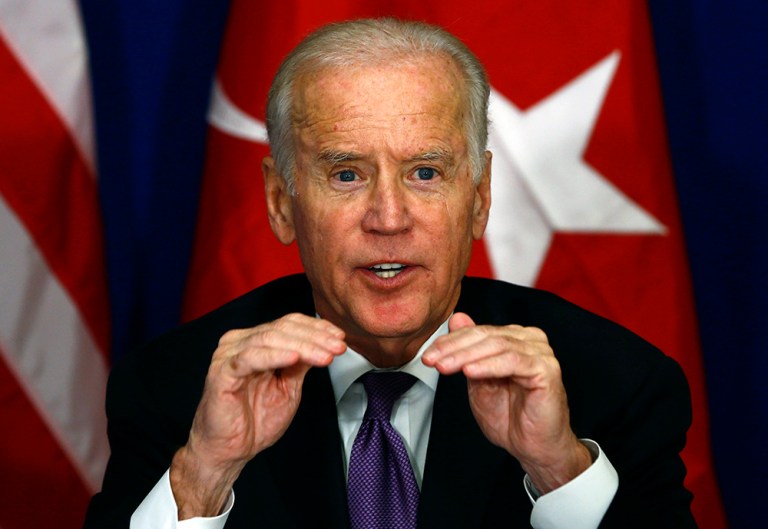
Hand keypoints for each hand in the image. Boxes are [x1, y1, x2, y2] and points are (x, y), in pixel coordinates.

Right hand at [170, 313, 345, 517]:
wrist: (230, 451)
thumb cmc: (255, 419)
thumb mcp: (289, 387)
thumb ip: (302, 364)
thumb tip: (325, 344)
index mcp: (256, 342)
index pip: (288, 324)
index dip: (316, 327)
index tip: (340, 337)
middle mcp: (240, 342)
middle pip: (282, 329)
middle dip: (315, 338)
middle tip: (338, 347)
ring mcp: (229, 355)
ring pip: (270, 339)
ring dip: (302, 346)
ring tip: (324, 355)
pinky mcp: (222, 372)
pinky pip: (250, 358)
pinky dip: (274, 356)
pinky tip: (294, 358)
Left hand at [422, 312, 590, 493]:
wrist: (533, 448)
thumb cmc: (510, 416)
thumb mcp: (478, 379)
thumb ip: (468, 351)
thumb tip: (457, 318)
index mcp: (515, 338)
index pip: (478, 332)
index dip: (449, 342)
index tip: (428, 355)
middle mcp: (530, 340)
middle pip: (486, 335)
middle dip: (453, 348)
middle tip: (432, 360)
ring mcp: (541, 353)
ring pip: (497, 345)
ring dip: (466, 356)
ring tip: (445, 367)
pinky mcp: (547, 370)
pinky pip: (513, 361)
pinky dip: (488, 365)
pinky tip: (470, 372)